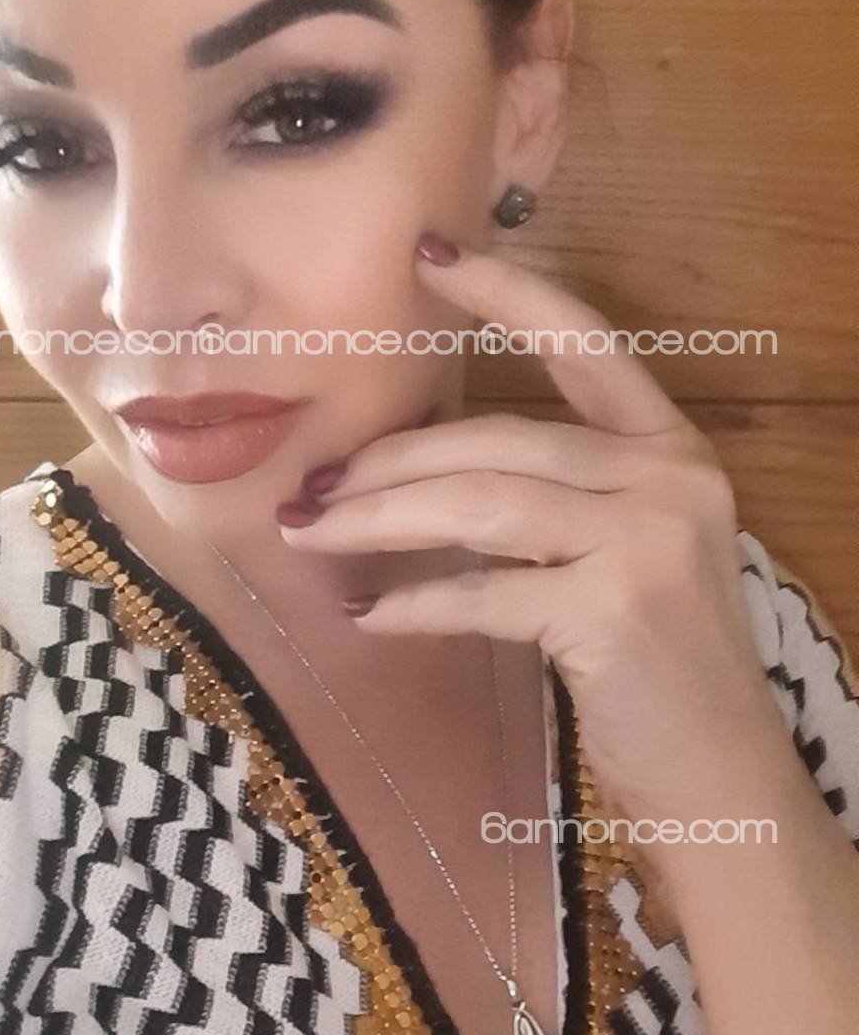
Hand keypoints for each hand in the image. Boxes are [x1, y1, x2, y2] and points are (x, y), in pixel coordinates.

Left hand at [277, 232, 788, 828]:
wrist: (721, 781)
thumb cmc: (653, 663)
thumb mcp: (623, 551)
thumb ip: (552, 496)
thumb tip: (410, 467)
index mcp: (671, 447)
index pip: (581, 340)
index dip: (504, 292)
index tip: (426, 254)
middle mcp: (669, 476)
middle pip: (499, 437)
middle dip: (392, 459)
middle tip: (314, 485)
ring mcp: (648, 540)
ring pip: (479, 502)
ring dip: (380, 518)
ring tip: (314, 533)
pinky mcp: (615, 609)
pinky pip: (483, 591)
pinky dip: (416, 603)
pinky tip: (371, 614)